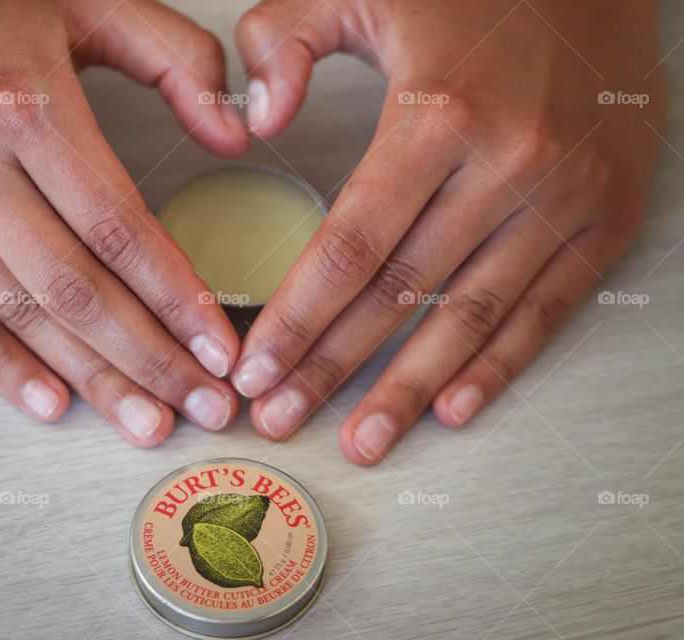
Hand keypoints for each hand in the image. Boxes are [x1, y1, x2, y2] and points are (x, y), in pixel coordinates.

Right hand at [0, 0, 248, 444]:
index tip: (220, 347)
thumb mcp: (87, 2)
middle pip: (77, 288)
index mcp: (25, 105)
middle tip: (201, 405)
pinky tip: (50, 401)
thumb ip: (175, 58)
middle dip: (150, 358)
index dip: (178, 298)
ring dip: (92, 377)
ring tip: (145, 420)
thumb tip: (234, 133)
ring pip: (20, 313)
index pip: (120, 229)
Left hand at [232, 0, 665, 462]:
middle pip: (400, 294)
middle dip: (332, 367)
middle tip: (282, 418)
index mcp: (439, 113)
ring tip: (362, 440)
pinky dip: (499, 366)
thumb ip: (287, 43)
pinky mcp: (605, 216)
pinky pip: (545, 310)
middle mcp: (507, 165)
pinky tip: (452, 409)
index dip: (297, 317)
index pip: (351, 245)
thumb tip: (253, 123)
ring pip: (470, 317)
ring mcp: (564, 197)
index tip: (254, 368)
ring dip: (409, 389)